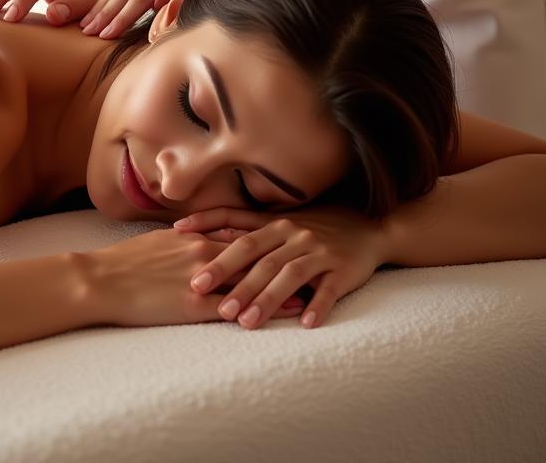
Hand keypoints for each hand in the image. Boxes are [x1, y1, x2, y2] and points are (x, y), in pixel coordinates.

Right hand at [82, 228, 308, 328]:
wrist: (100, 281)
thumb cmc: (121, 263)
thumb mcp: (154, 242)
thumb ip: (179, 240)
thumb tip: (192, 237)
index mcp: (192, 237)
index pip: (238, 233)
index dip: (265, 237)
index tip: (287, 238)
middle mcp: (204, 252)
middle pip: (254, 252)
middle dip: (283, 255)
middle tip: (310, 256)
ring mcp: (203, 279)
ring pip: (253, 278)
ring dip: (283, 282)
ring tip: (311, 284)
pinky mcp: (196, 306)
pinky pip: (239, 307)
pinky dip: (267, 308)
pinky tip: (286, 313)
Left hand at [175, 205, 389, 329]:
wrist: (369, 228)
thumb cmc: (316, 228)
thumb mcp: (281, 224)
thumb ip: (248, 231)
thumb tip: (205, 236)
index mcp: (273, 223)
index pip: (233, 222)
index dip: (205, 226)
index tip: (177, 236)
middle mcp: (293, 234)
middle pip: (256, 255)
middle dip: (229, 275)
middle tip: (202, 292)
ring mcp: (318, 251)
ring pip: (287, 275)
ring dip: (265, 298)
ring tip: (244, 321)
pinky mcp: (343, 269)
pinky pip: (329, 290)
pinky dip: (317, 305)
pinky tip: (304, 323)